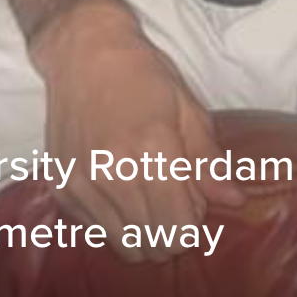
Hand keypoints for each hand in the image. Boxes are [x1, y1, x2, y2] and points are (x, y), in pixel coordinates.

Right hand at [33, 0, 243, 258]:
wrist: (84, 51)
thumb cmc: (143, 74)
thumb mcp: (187, 108)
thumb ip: (208, 162)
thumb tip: (234, 200)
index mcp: (153, 151)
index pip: (179, 228)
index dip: (193, 225)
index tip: (193, 205)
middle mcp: (115, 173)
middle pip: (154, 244)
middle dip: (172, 233)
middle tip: (173, 203)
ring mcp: (84, 183)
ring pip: (125, 245)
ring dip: (144, 233)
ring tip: (147, 199)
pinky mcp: (62, 186)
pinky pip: (97, 230)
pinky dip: (114, 222)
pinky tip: (119, 191)